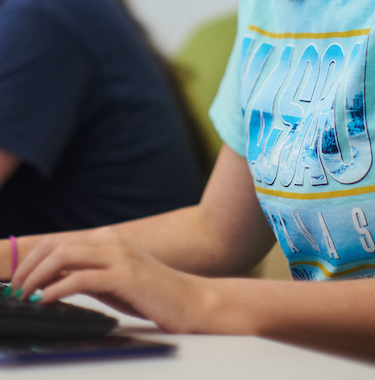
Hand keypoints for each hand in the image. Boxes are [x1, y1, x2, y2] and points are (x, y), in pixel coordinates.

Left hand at [10, 227, 203, 332]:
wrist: (190, 300)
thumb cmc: (152, 295)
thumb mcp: (113, 282)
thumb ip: (86, 276)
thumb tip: (49, 284)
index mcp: (108, 240)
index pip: (58, 243)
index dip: (31, 261)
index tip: (16, 282)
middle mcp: (111, 242)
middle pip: (56, 246)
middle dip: (27, 268)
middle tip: (14, 292)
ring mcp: (119, 256)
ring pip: (64, 256)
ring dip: (36, 277)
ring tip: (24, 297)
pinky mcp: (125, 275)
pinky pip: (81, 278)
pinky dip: (56, 288)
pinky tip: (45, 300)